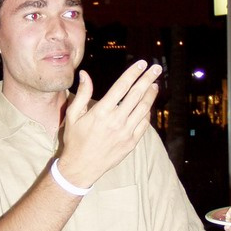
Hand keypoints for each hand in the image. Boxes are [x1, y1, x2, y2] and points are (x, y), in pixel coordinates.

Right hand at [59, 60, 161, 185]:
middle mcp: (116, 120)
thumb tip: (84, 74)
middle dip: (148, 79)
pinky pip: (144, 124)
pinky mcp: (131, 143)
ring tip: (155, 85)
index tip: (142, 63)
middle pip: (137, 94)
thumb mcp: (73, 115)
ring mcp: (126, 132)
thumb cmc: (75, 139)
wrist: (82, 167)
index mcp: (102, 111)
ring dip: (151, 95)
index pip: (122, 86)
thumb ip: (82, 94)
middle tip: (156, 68)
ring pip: (144, 109)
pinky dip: (147, 113)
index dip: (133, 73)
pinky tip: (147, 106)